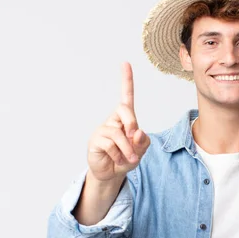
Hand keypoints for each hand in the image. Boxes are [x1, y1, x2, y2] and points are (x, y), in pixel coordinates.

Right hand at [87, 62, 149, 181]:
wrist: (112, 174)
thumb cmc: (126, 158)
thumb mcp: (140, 151)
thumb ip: (143, 142)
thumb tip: (138, 132)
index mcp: (125, 119)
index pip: (126, 96)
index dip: (126, 80)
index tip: (125, 63)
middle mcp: (113, 121)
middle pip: (124, 109)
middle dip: (132, 122)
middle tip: (135, 136)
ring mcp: (103, 130)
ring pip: (118, 134)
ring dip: (128, 150)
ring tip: (129, 160)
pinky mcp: (95, 141)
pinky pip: (110, 145)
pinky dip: (118, 156)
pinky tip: (117, 160)